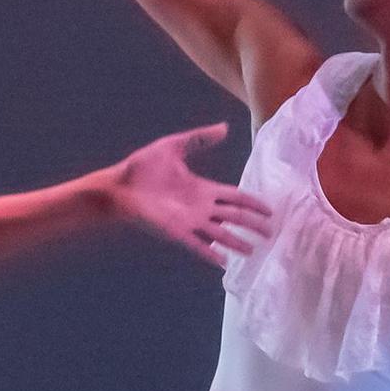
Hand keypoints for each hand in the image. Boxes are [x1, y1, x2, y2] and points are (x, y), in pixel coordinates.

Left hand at [102, 126, 275, 261]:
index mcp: (203, 189)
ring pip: (220, 233)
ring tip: (251, 251)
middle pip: (234, 217)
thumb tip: (225, 127)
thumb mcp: (174, 146)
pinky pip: (197, 245)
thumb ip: (199, 139)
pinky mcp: (176, 231)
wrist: (119, 185)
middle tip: (270, 233)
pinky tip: (223, 262)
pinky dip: (210, 253)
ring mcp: (190, 221)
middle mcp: (201, 207)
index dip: (253, 203)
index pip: (235, 197)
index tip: (269, 210)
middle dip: (252, 224)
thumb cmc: (143, 167)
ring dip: (236, 242)